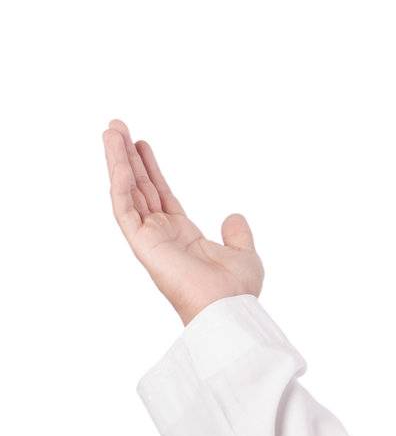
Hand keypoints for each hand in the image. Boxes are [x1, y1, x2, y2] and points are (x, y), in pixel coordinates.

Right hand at [104, 119, 263, 325]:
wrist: (228, 308)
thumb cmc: (237, 290)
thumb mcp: (244, 254)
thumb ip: (238, 234)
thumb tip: (234, 217)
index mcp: (182, 235)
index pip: (160, 194)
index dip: (151, 169)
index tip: (142, 144)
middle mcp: (161, 233)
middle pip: (140, 187)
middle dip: (128, 157)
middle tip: (117, 127)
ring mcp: (149, 237)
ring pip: (127, 191)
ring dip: (118, 160)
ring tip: (111, 130)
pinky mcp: (141, 242)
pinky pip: (124, 206)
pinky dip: (119, 181)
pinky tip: (116, 158)